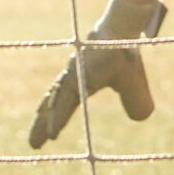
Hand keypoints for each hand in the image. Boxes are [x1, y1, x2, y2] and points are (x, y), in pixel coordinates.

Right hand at [29, 0, 166, 147]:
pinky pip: (57, 94)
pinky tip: (47, 117)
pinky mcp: (71, 75)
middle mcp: (71, 76)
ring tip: (35, 138)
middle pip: (52, 103)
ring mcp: (69, 75)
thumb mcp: (134, 76)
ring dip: (43, 118)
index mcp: (83, 77)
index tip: (52, 135)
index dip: (59, 117)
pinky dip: (50, 107)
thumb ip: (137, 96)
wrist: (115, 29)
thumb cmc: (124, 53)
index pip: (67, 100)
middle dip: (42, 124)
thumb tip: (140, 117)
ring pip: (52, 99)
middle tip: (33, 145)